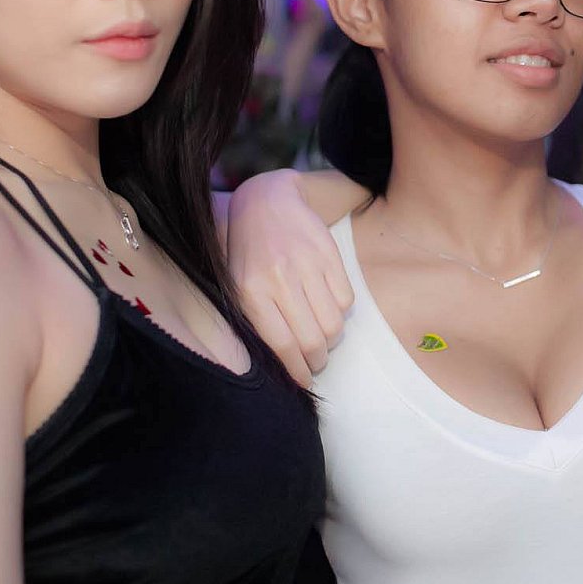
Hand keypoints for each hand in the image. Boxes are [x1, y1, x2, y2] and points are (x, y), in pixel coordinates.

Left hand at [228, 169, 352, 385]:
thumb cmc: (247, 252)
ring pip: (333, 324)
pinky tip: (327, 305)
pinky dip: (340, 311)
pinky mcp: (328, 255)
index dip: (297, 370)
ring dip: (331, 339)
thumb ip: (254, 321)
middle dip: (317, 360)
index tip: (304, 381)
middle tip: (316, 361)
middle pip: (312, 339)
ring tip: (322, 336)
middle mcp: (280, 280)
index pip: (282, 344)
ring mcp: (307, 266)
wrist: (266, 202)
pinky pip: (345, 300)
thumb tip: (282, 362)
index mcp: (251, 292)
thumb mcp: (236, 286)